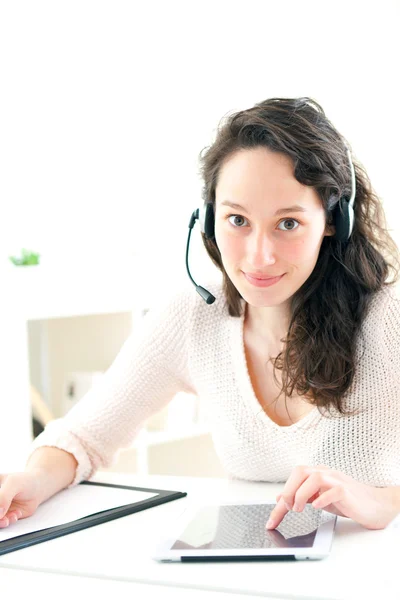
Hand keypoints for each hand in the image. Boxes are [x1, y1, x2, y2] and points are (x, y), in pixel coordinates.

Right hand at [0, 472, 42, 527]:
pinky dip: (8, 521)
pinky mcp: (4, 516)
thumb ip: (4, 496)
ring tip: (9, 519)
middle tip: (2, 517)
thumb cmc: (26, 481)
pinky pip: (2, 523)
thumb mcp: (14, 483)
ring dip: (0, 522)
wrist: (38, 488)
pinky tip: (16, 514)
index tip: (0, 510)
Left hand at [266, 465, 397, 530]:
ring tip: (300, 509)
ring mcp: (337, 480)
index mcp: (316, 473)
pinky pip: (334, 490)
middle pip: (301, 471)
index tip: (271, 522)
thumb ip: (301, 496)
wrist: (373, 505)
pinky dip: (322, 498)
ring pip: (315, 477)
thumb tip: (280, 499)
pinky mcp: (347, 491)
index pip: (293, 479)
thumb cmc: (346, 500)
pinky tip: (317, 507)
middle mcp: (325, 473)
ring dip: (302, 494)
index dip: (280, 498)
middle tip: (289, 509)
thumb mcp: (318, 498)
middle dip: (289, 490)